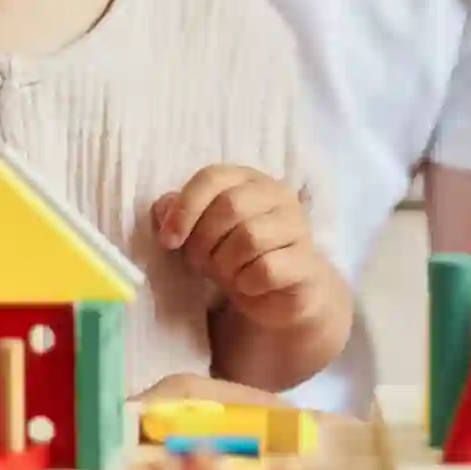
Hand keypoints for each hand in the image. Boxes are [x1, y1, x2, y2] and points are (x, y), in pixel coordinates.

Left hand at [153, 166, 346, 332]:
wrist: (281, 291)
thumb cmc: (236, 254)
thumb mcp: (201, 232)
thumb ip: (179, 213)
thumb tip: (163, 211)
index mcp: (249, 179)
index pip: (212, 177)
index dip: (185, 208)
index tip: (168, 241)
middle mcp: (278, 195)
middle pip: (230, 205)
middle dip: (204, 240)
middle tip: (199, 263)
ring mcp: (298, 227)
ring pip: (249, 238)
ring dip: (225, 264)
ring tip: (225, 274)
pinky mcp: (307, 263)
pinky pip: (266, 269)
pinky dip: (246, 282)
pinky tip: (247, 285)